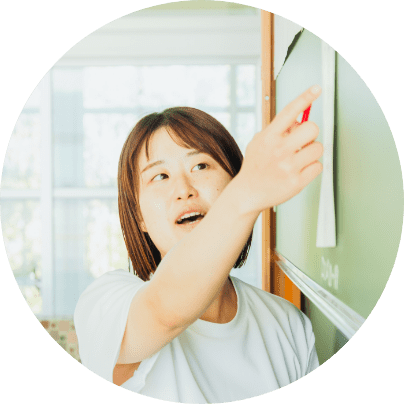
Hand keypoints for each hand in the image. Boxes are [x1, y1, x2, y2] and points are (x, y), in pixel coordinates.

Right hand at [236, 85, 323, 214]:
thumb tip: (300, 121)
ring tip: (299, 158)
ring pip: (318, 148)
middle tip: (303, 141)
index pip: (289, 112)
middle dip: (311, 133)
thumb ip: (277, 130)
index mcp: (268, 137)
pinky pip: (318, 167)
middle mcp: (278, 151)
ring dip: (312, 152)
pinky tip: (300, 171)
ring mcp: (288, 167)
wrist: (247, 194)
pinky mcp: (296, 182)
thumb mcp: (259, 143)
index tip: (316, 89)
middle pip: (311, 129)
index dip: (305, 98)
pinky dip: (312, 168)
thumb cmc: (255, 166)